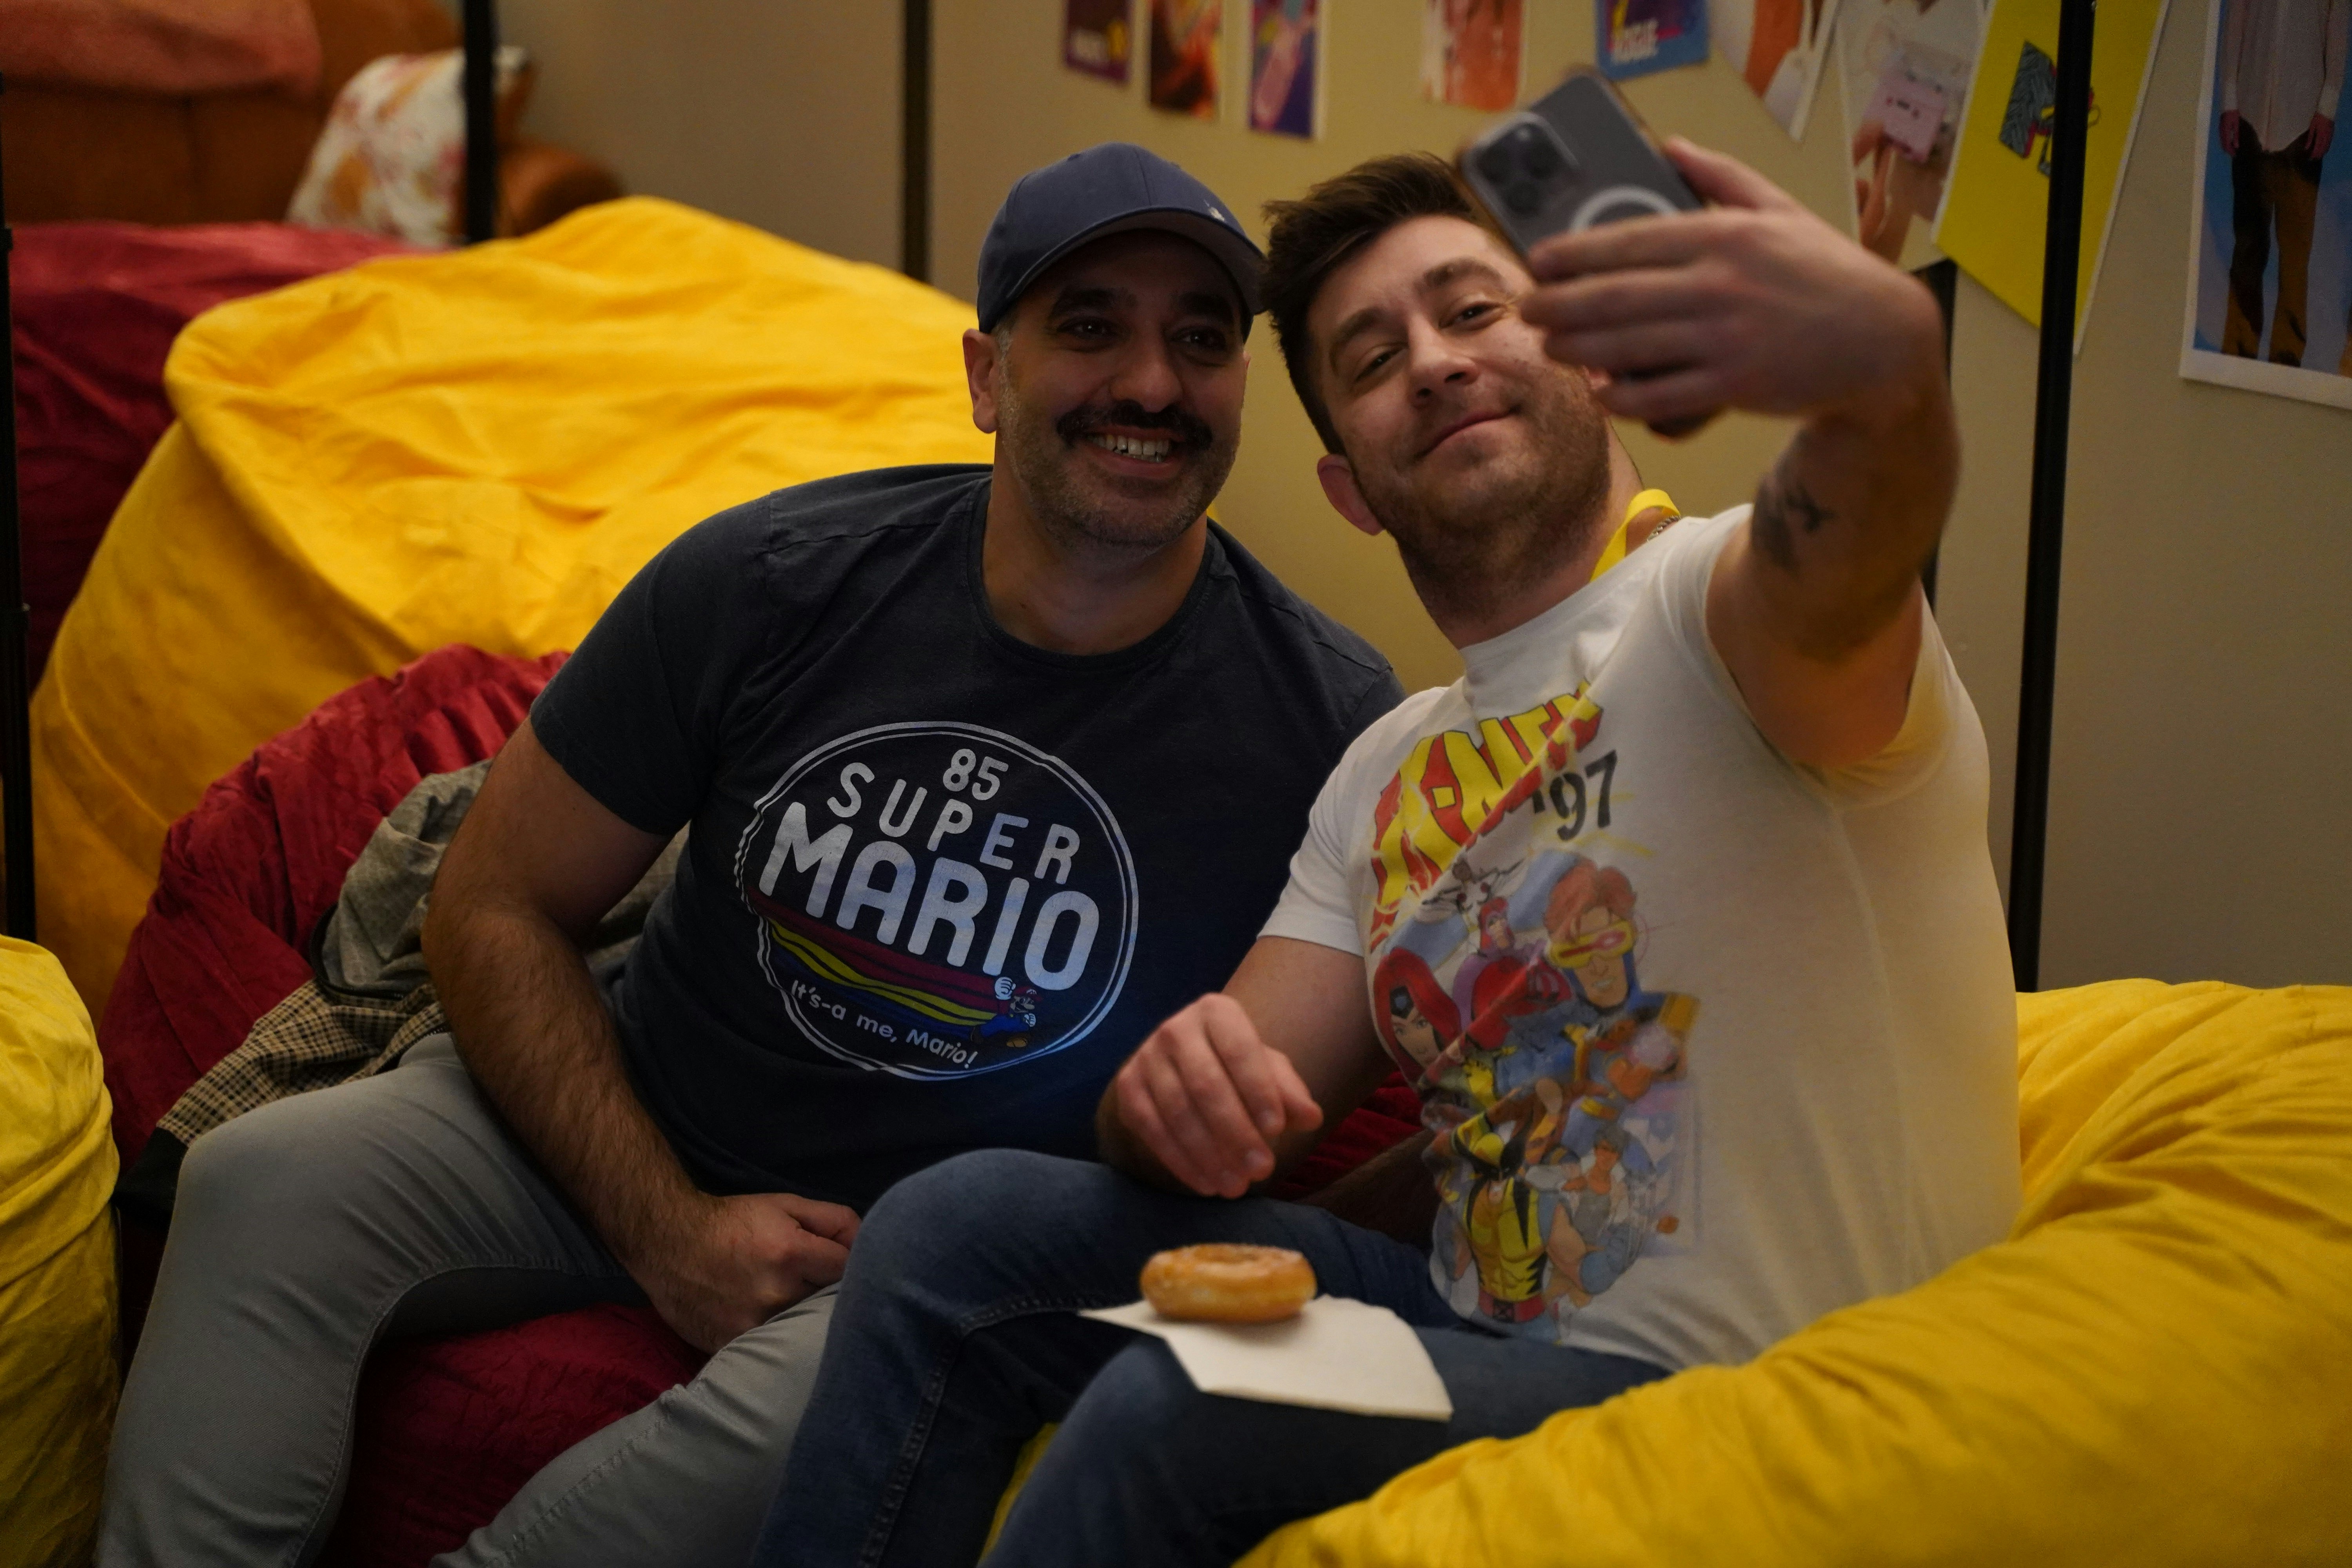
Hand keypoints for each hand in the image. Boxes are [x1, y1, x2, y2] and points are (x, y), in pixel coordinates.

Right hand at [635, 1191, 859, 1352]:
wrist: (667, 1241)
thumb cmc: (733, 1221)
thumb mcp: (786, 1204)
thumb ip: (834, 1220)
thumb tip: (869, 1243)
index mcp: (791, 1254)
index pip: (849, 1271)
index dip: (853, 1269)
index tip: (843, 1270)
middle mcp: (774, 1294)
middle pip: (828, 1307)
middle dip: (831, 1298)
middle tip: (820, 1290)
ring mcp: (751, 1326)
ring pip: (801, 1333)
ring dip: (805, 1323)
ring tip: (796, 1309)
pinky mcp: (730, 1345)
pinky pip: (769, 1351)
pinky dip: (776, 1343)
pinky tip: (771, 1329)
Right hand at [1111, 993, 1322, 1197]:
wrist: (1183, 1066)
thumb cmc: (1238, 1068)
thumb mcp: (1269, 1072)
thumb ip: (1290, 1092)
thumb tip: (1311, 1118)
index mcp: (1216, 1012)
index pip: (1239, 1050)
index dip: (1258, 1090)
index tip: (1277, 1130)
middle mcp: (1175, 1028)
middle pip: (1206, 1085)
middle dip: (1236, 1132)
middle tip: (1262, 1170)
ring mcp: (1145, 1057)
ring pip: (1178, 1112)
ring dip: (1210, 1155)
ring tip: (1237, 1187)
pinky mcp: (1128, 1088)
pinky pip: (1153, 1130)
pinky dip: (1181, 1162)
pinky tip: (1207, 1184)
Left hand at [1519, 138, 1944, 433]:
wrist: (1883, 341)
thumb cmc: (1826, 274)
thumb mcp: (1782, 210)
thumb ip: (1723, 178)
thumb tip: (1671, 145)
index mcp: (1727, 236)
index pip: (1632, 240)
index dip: (1575, 253)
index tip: (1539, 260)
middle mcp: (1721, 285)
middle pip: (1617, 296)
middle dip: (1561, 304)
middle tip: (1528, 310)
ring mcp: (1727, 338)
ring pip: (1632, 346)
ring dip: (1581, 348)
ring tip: (1551, 346)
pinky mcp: (1736, 385)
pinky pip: (1663, 395)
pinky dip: (1625, 396)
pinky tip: (1601, 391)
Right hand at [2220, 109, 2241, 154]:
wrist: (2226, 106)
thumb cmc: (2232, 114)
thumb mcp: (2236, 124)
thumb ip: (2236, 135)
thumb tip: (2236, 146)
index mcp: (2224, 132)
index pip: (2226, 145)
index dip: (2230, 151)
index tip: (2235, 155)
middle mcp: (2220, 133)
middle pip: (2223, 145)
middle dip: (2228, 150)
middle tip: (2234, 154)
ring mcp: (2219, 132)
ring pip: (2222, 143)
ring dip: (2227, 147)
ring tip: (2232, 149)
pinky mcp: (2220, 130)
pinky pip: (2222, 139)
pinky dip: (2226, 143)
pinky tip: (2230, 143)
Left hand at [2310, 114, 2333, 159]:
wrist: (2328, 110)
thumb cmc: (2318, 117)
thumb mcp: (2312, 127)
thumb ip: (2310, 138)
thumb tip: (2306, 148)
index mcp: (2321, 134)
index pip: (2317, 147)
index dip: (2314, 153)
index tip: (2310, 158)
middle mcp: (2327, 135)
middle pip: (2323, 148)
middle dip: (2318, 154)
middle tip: (2314, 159)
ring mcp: (2330, 134)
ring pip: (2327, 145)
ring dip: (2323, 152)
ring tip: (2318, 156)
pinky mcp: (2332, 132)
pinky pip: (2330, 142)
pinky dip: (2327, 147)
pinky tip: (2324, 150)